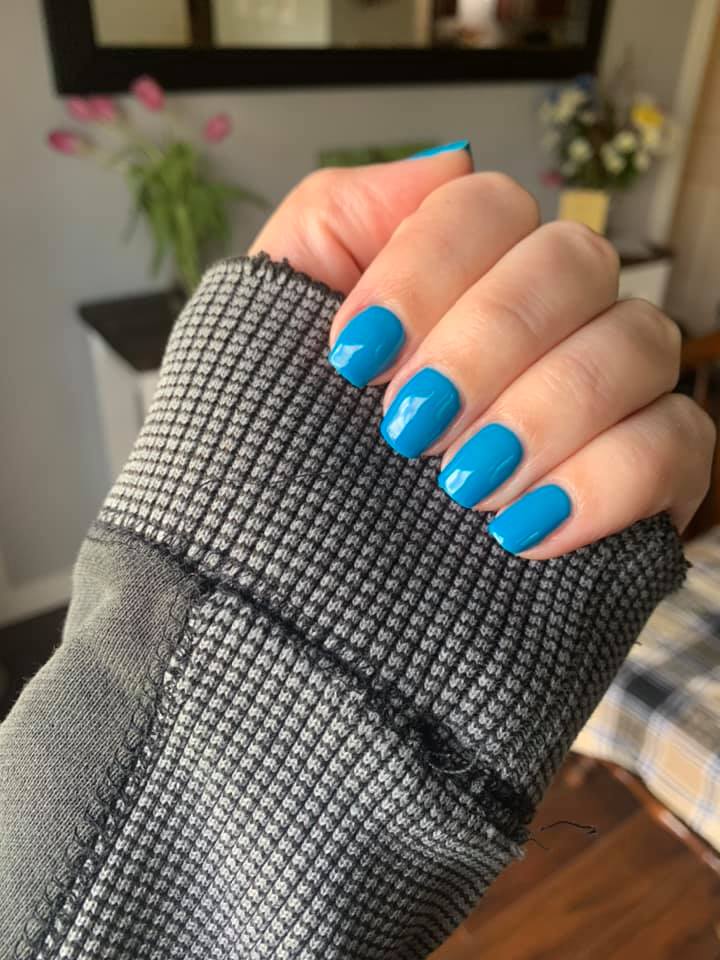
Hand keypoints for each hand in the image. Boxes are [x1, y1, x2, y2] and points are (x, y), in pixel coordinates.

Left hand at [249, 144, 713, 558]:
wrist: (288, 619)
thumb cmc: (264, 474)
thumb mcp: (258, 335)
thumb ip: (333, 223)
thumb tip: (445, 161)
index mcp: (450, 284)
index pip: (486, 207)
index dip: (426, 269)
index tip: (354, 357)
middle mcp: (534, 329)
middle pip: (574, 262)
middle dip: (487, 342)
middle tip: (409, 431)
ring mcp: (594, 404)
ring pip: (639, 344)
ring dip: (544, 411)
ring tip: (462, 488)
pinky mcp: (637, 486)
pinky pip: (680, 443)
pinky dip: (608, 479)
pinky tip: (525, 530)